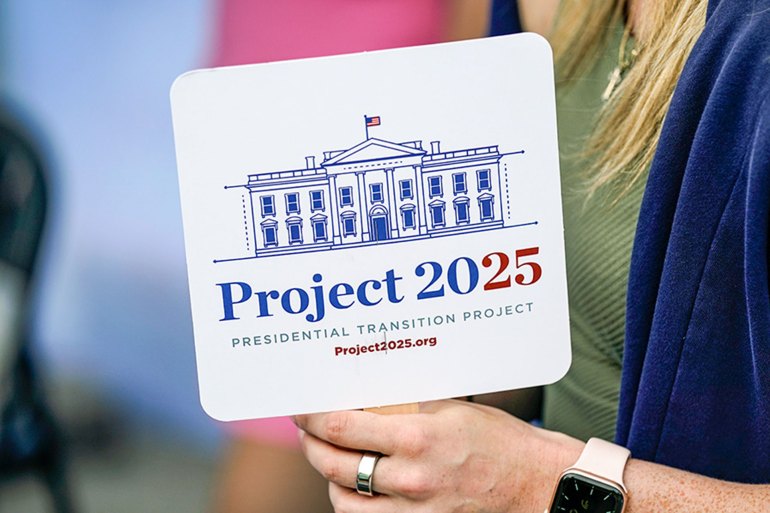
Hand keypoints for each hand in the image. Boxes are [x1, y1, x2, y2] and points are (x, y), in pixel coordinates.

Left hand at [294, 399, 582, 511]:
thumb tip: (366, 396)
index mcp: (416, 438)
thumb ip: (406, 405)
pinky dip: (355, 504)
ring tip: (331, 458)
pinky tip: (358, 486)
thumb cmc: (499, 441)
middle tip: (308, 431)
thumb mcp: (451, 409)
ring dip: (330, 478)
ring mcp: (413, 512)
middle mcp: (409, 479)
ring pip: (344, 501)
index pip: (342, 427)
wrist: (537, 484)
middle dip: (312, 446)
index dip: (312, 417)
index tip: (301, 409)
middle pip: (334, 466)